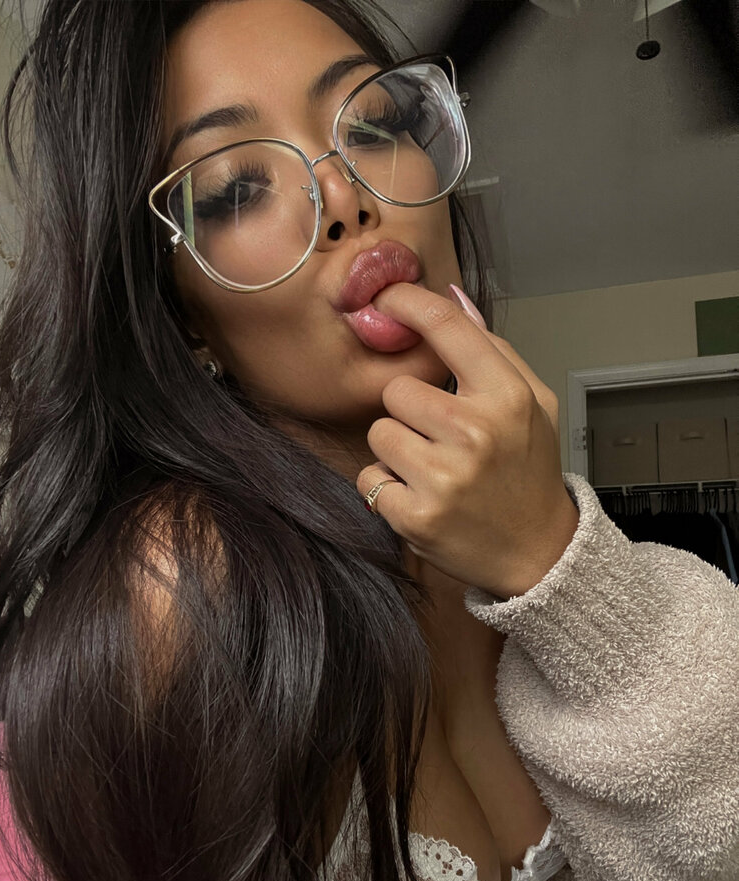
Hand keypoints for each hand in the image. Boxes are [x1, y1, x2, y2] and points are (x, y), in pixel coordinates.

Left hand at [355, 282, 579, 599]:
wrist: (539, 553)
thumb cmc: (529, 472)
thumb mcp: (534, 404)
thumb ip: (492, 350)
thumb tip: (451, 297)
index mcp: (507, 397)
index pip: (446, 327)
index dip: (407, 303)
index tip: (384, 299)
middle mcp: (475, 433)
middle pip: (396, 390)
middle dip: (409, 411)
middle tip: (439, 437)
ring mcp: (444, 479)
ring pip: (379, 433)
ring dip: (395, 449)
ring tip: (432, 468)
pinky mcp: (416, 518)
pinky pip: (370, 478)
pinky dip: (388, 488)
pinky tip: (421, 497)